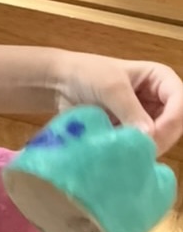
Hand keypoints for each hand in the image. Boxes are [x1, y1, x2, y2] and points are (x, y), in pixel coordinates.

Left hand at [54, 55, 182, 155]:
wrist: (60, 82)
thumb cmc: (86, 74)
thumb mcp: (110, 87)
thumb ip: (130, 109)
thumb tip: (148, 135)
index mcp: (161, 79)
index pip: (181, 103)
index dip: (171, 121)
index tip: (151, 136)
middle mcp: (159, 99)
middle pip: (174, 125)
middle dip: (160, 139)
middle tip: (138, 151)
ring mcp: (146, 118)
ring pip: (160, 139)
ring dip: (145, 148)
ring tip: (126, 154)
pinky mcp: (132, 133)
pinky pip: (141, 146)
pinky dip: (133, 152)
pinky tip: (120, 156)